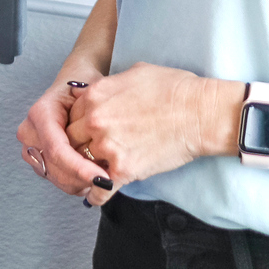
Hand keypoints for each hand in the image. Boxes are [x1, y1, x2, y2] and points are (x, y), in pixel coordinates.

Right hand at [15, 72, 107, 196]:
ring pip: (55, 178)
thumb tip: (107, 144)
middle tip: (110, 182)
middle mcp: (29, 133)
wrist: (71, 83)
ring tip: (104, 177)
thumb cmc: (83, 85)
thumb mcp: (92, 92)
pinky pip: (56, 179)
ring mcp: (29, 148)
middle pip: (54, 168)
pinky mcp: (36, 160)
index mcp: (40, 114)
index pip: (57, 150)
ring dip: (81, 183)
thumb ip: (95, 115)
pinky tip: (92, 175)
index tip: (103, 178)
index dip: (80, 168)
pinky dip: (76, 182)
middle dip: (83, 179)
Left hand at [65, 63, 235, 206]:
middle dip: (79, 145)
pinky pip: (98, 188)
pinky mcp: (123, 169)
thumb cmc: (174, 89)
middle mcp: (95, 120)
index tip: (85, 131)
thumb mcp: (134, 73)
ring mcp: (107, 146)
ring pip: (81, 163)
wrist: (199, 113)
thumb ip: (108, 86)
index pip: (69, 114)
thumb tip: (100, 94)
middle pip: (70, 139)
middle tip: (88, 151)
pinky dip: (95, 194)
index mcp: (95, 95)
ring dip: (86, 167)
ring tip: (90, 172)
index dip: (77, 123)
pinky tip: (95, 195)